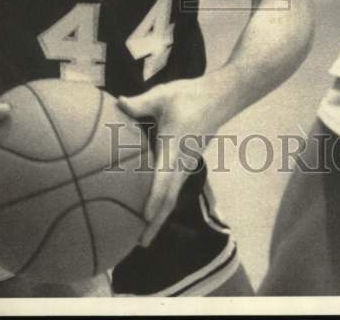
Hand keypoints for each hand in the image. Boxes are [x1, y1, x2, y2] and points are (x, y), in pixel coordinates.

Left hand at [118, 78, 213, 247]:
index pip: (164, 177)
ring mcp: (187, 163)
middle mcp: (182, 160)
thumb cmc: (190, 95)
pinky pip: (175, 187)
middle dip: (156, 222)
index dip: (155, 198)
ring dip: (160, 216)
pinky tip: (155, 208)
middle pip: (170, 197)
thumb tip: (118, 103)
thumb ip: (140, 103)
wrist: (221, 97)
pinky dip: (165, 203)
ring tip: (144, 235)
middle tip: (140, 243)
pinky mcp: (188, 162)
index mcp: (174, 146)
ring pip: (173, 195)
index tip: (145, 217)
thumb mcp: (163, 95)